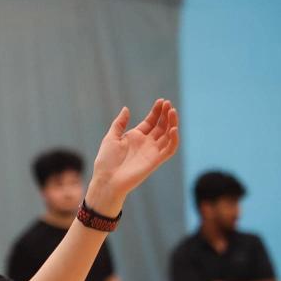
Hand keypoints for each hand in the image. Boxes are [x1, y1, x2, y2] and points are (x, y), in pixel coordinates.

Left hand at [86, 99, 179, 214]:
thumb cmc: (106, 161)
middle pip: (161, 126)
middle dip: (166, 115)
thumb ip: (119, 123)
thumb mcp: (111, 137)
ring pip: (168, 136)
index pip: (151, 121)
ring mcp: (152, 152)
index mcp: (136, 137)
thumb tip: (126, 108)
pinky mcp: (156, 161)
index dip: (157, 111)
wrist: (107, 180)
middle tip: (168, 104)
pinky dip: (174, 140)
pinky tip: (173, 129)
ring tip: (172, 111)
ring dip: (172, 123)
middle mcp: (146, 143)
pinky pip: (169, 150)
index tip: (161, 101)